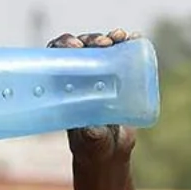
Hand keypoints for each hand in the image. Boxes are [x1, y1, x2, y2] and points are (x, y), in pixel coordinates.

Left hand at [47, 29, 139, 166]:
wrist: (111, 152)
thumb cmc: (93, 148)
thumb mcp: (91, 142)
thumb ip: (91, 137)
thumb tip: (93, 129)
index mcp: (63, 87)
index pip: (56, 57)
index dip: (63, 44)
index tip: (76, 46)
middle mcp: (79, 78)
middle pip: (80, 48)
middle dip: (90, 39)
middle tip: (104, 42)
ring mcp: (99, 76)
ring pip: (101, 48)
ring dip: (109, 37)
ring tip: (120, 37)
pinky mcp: (119, 78)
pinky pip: (122, 55)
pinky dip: (128, 43)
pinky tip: (134, 37)